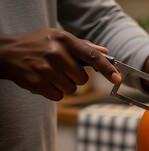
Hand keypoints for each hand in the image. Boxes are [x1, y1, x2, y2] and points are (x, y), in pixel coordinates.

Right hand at [0, 28, 120, 100]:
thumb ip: (84, 46)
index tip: (117, 78)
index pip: (92, 56)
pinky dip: (54, 92)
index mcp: (65, 40)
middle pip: (82, 79)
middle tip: (62, 69)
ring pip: (71, 89)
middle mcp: (56, 53)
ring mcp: (46, 69)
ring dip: (64, 85)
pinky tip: (44, 81)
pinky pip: (59, 96)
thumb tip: (106, 51)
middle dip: (75, 78)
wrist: (6, 53)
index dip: (107, 69)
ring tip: (51, 74)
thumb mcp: (59, 37)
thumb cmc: (38, 44)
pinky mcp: (37, 83)